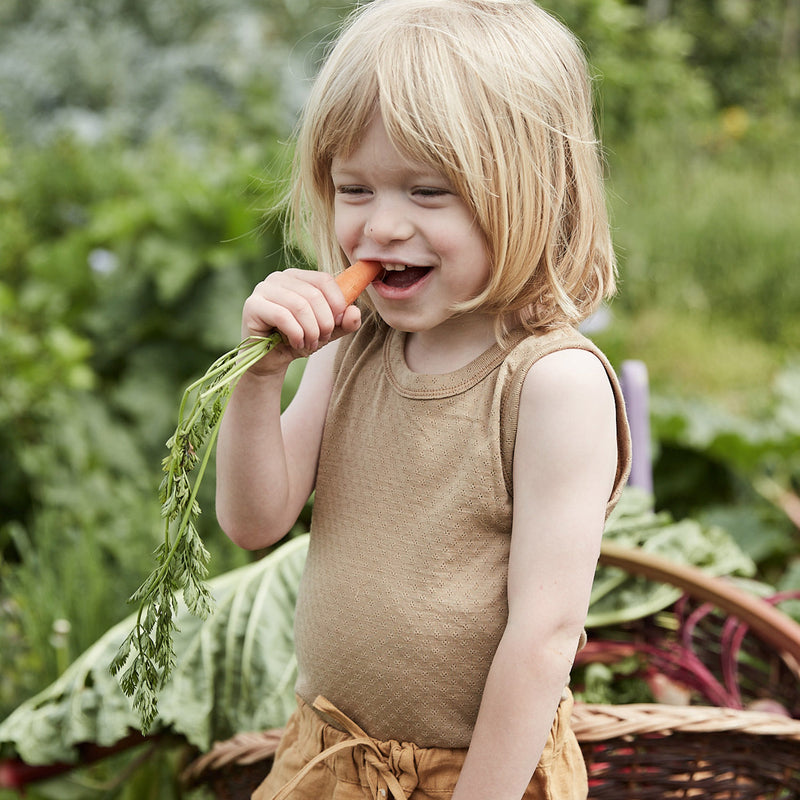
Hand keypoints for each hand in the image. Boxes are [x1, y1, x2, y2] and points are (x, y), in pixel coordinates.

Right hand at [240, 269, 362, 374]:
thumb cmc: (297, 340)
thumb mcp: (326, 332)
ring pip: (299, 305)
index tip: (338, 323)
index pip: (324, 279)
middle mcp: (279, 277)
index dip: (337, 302)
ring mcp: (263, 289)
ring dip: (311, 330)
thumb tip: (355, 312)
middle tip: (322, 339)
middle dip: (324, 322)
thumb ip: (344, 322)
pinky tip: (296, 344)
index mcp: (298, 277)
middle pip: (314, 294)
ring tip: (310, 344)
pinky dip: (296, 334)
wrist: (269, 361)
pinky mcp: (252, 305)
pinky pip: (282, 316)